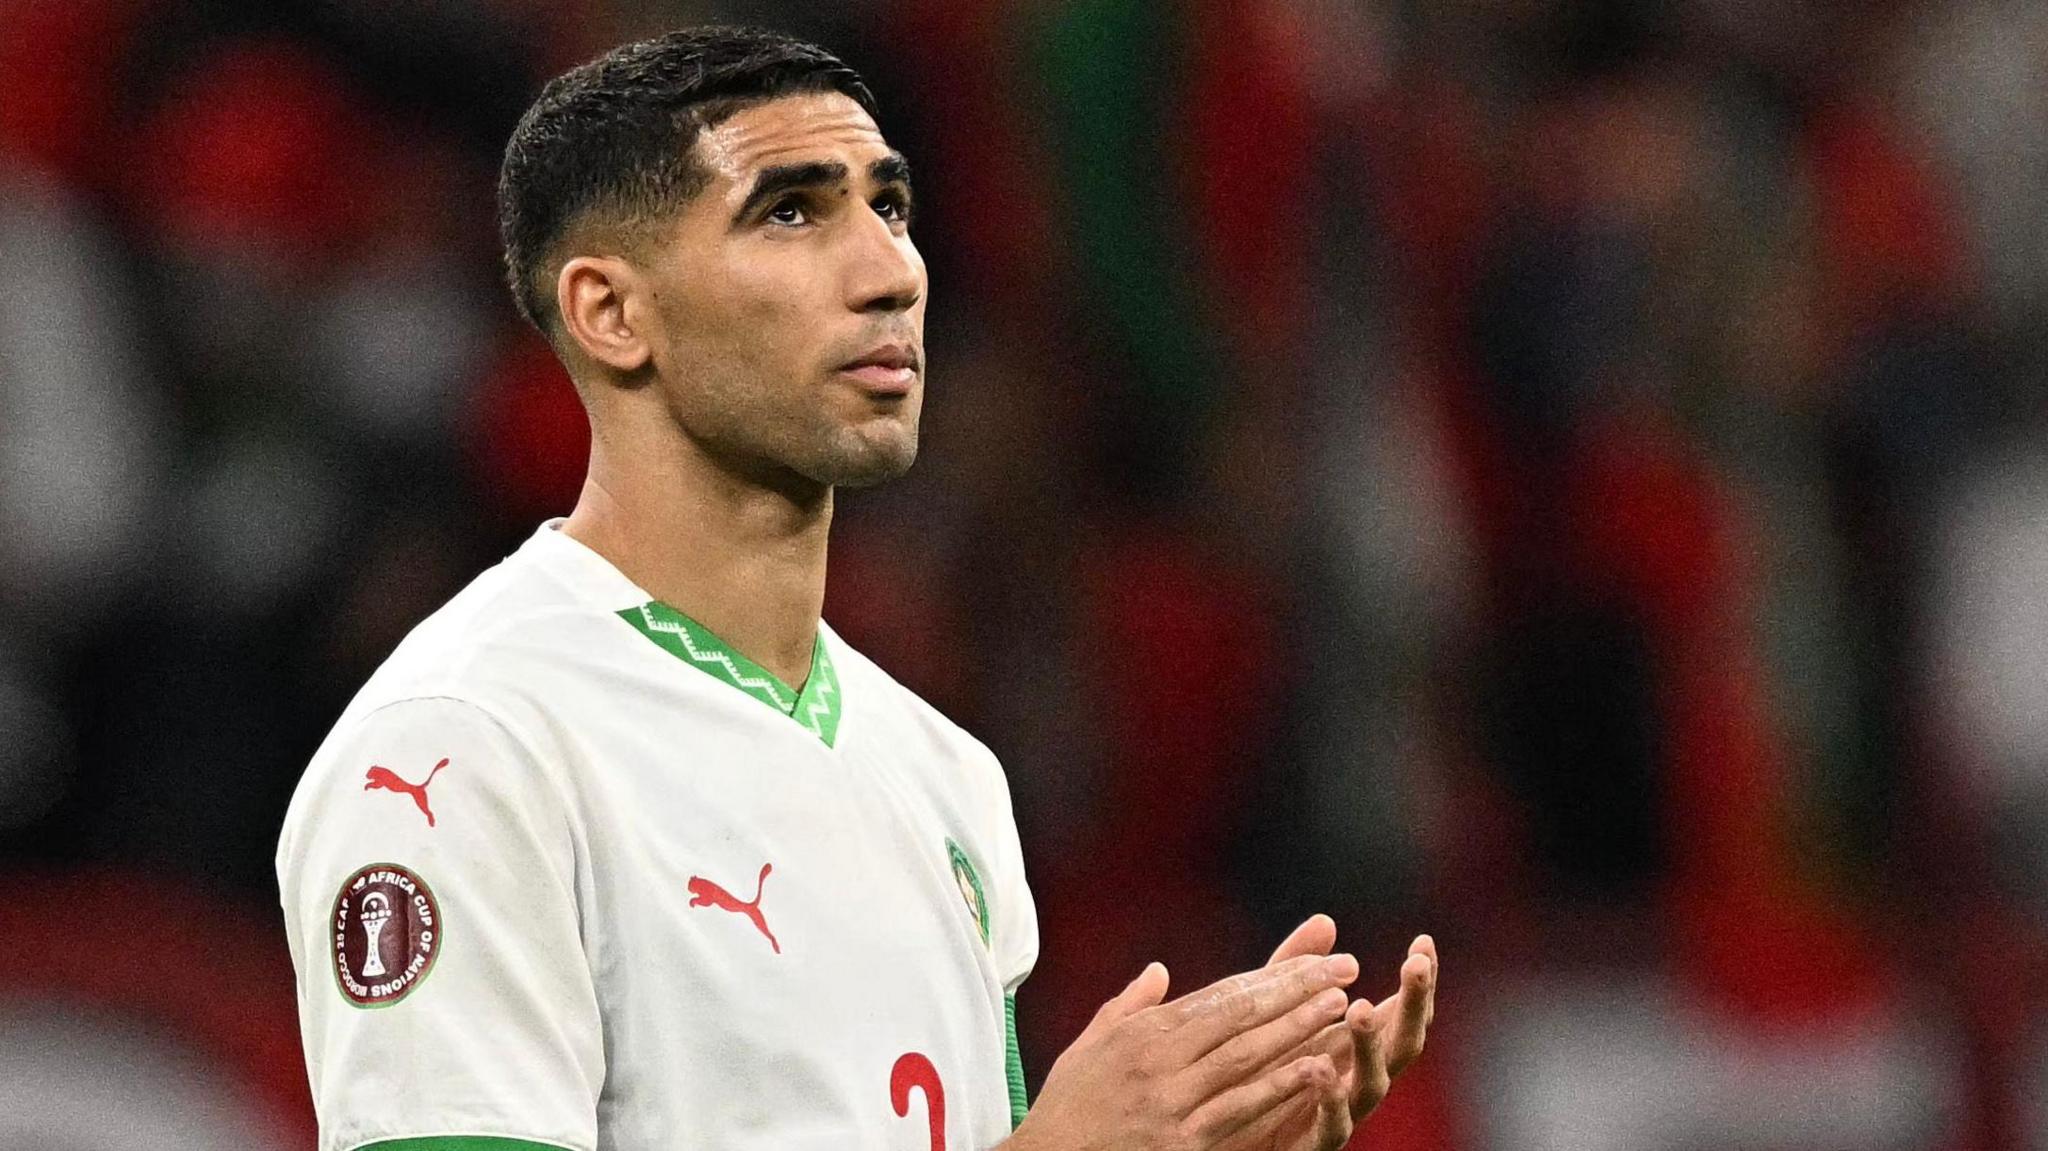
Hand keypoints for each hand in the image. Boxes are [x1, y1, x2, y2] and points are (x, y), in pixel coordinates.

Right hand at [1003, 951, 1360, 1150]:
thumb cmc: (1068, 1107)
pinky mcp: (1182, 1142)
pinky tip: (1314, 1071)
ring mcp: (1172, 1102)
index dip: (1272, 977)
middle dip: (1297, 989)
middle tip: (1344, 968)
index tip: (1313, 961)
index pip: (1220, 995)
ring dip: (1297, 1029)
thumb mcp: (1089, 1046)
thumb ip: (1128, 1005)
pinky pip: (1240, 1109)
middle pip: (1241, 1016)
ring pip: (1246, 1057)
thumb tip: (1159, 970)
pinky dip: (1279, 1088)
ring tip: (1341, 1008)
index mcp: (1142, 1033)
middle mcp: (1159, 1060)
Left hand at [1215, 916, 1438, 1150]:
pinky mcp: (1310, 1146)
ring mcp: (1340, 1116)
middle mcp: (1355, 1081)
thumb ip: (1298, 974)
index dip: (1417, 981)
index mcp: (1353, 1049)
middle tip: (1415, 967)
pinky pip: (1329, 1128)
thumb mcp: (1274, 1016)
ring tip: (1363, 1007)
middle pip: (1400, 1045)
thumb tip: (1326, 920)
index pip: (1399, 1012)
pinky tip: (1320, 1068)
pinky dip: (1329, 1099)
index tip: (1424, 941)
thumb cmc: (1256, 1079)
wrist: (1221, 1142)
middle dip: (1413, 1006)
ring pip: (1370, 1085)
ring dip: (1370, 1046)